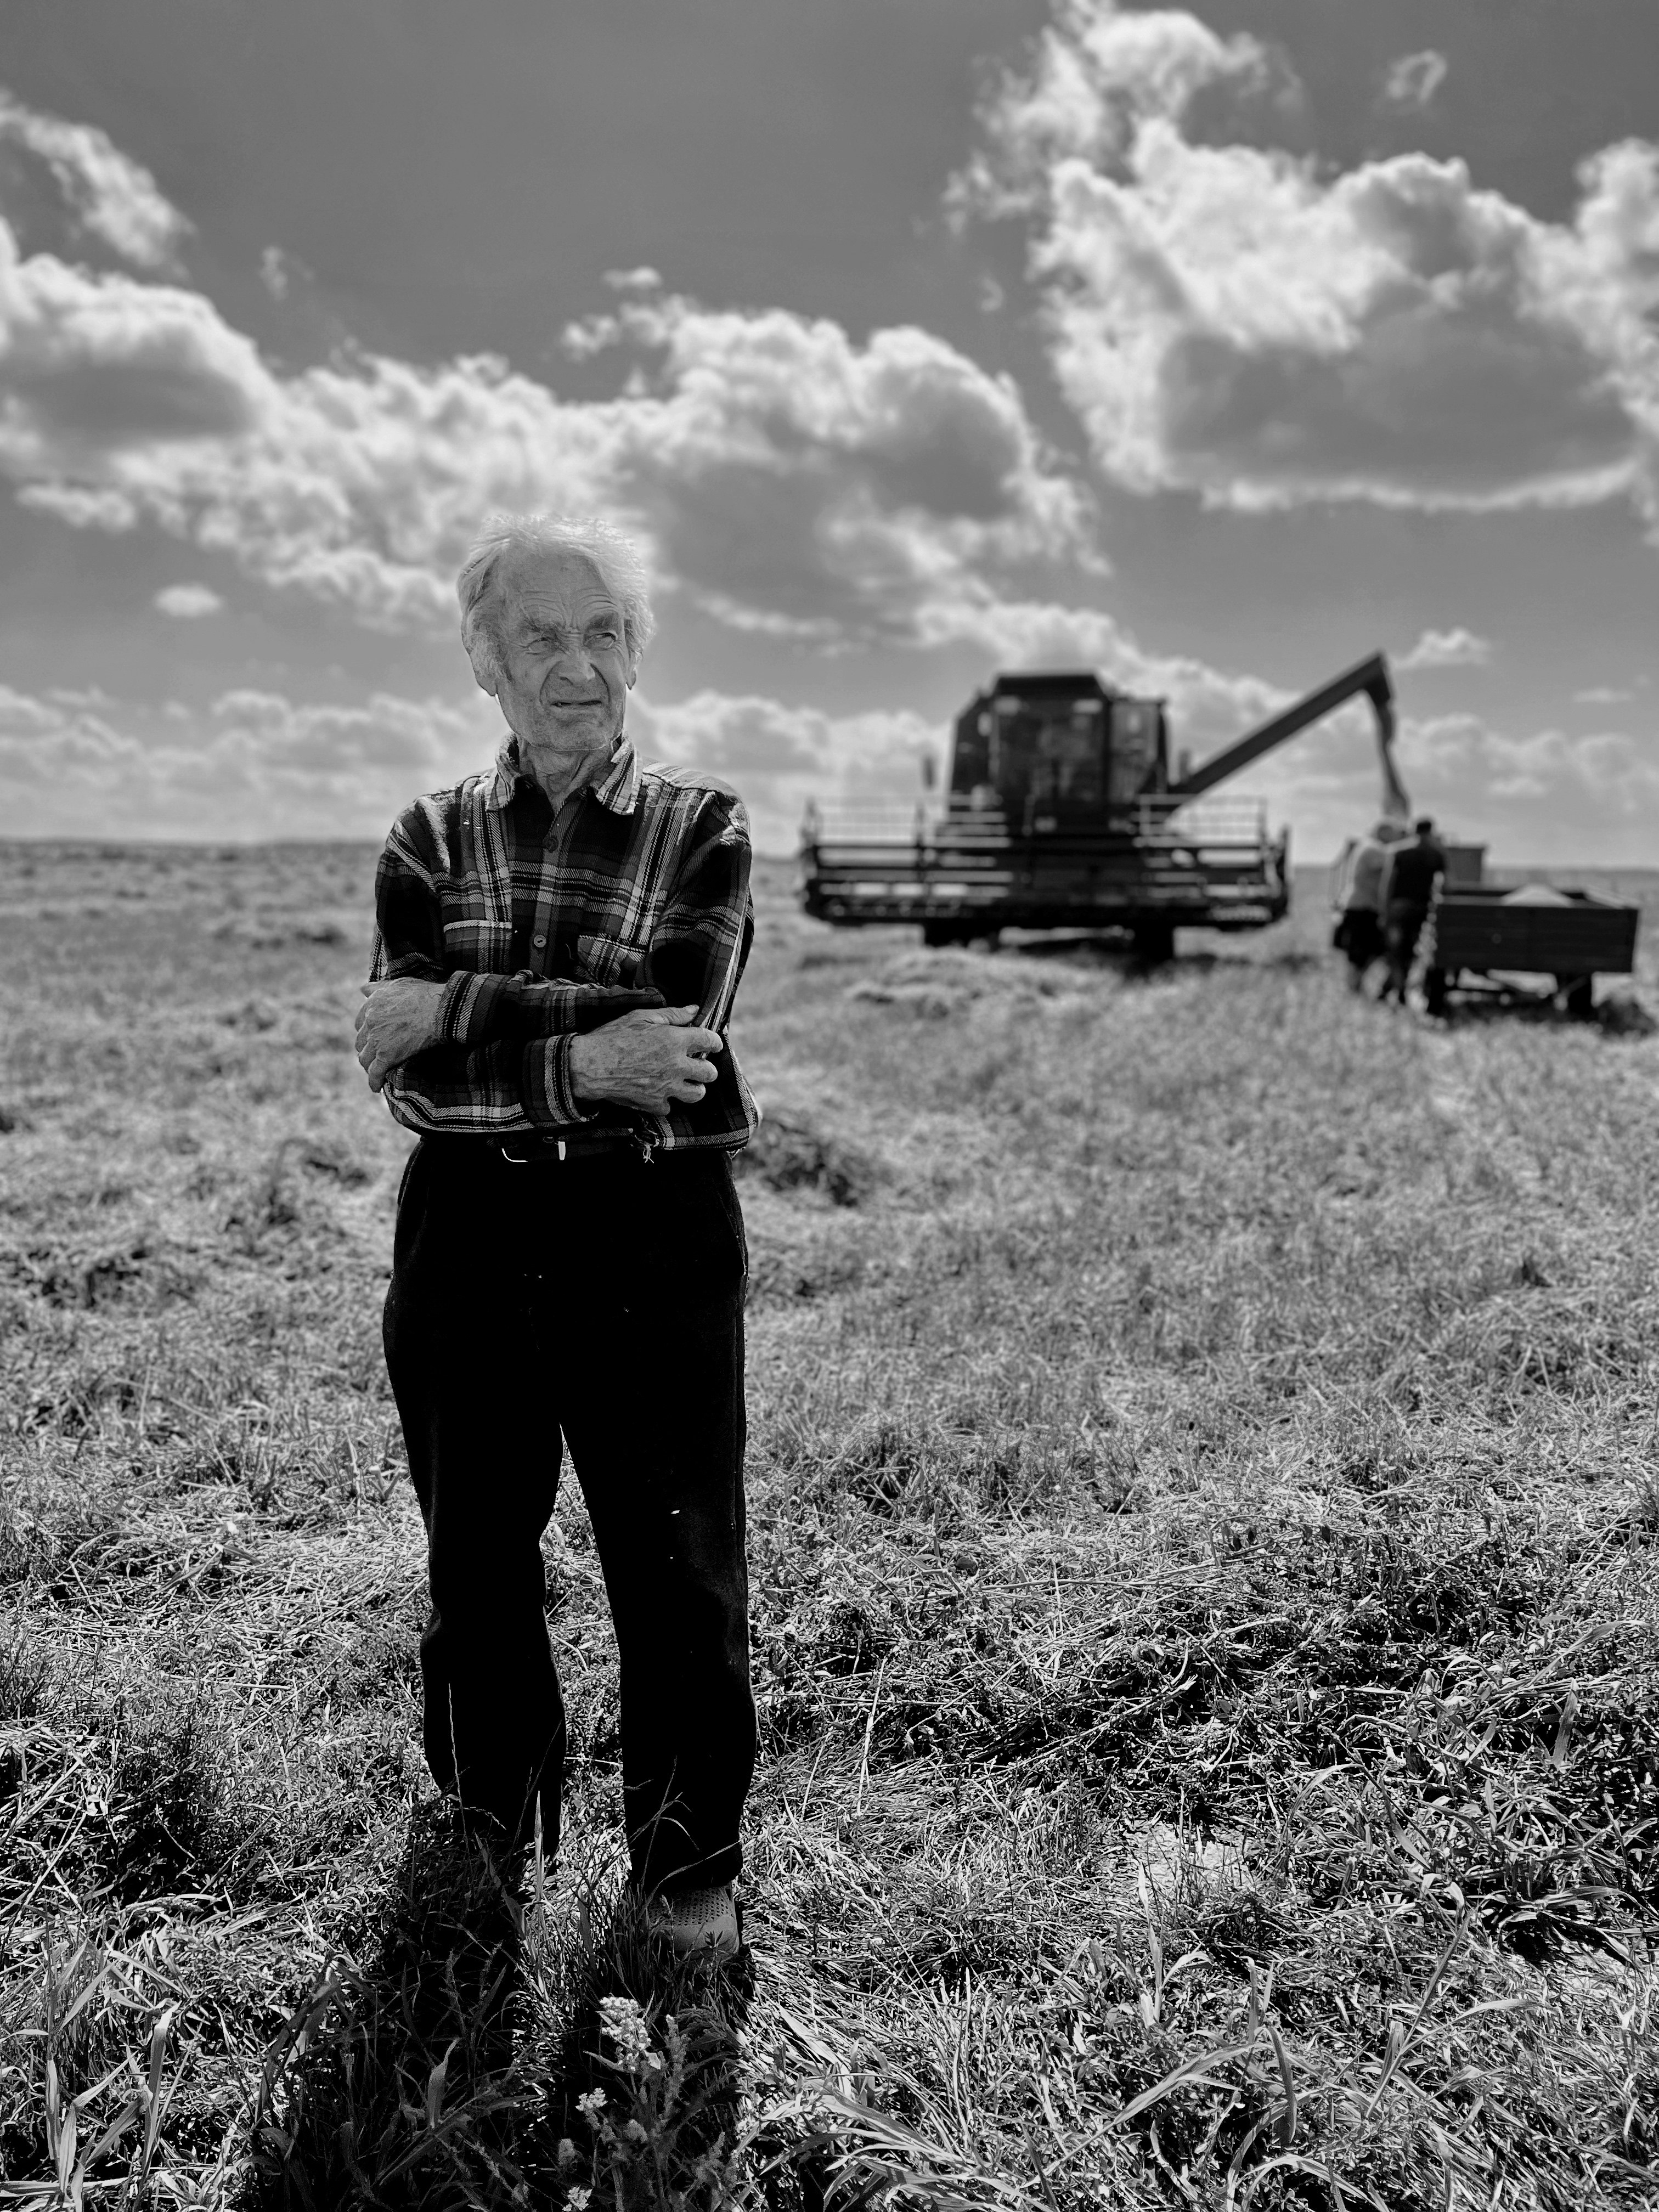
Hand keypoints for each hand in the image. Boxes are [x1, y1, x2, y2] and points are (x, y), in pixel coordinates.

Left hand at [356, 977, 445, 1091]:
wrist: (439, 1009)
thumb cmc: (424, 995)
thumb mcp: (397, 983)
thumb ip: (377, 987)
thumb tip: (362, 988)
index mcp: (372, 1004)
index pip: (360, 1022)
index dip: (366, 1031)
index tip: (372, 1037)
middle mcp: (371, 1021)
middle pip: (360, 1041)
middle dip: (366, 1049)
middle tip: (375, 1056)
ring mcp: (377, 1039)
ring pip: (364, 1058)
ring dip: (368, 1066)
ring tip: (375, 1071)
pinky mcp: (387, 1055)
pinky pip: (375, 1072)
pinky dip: (374, 1081)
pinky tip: (376, 1088)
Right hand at [567, 1005, 722, 1113]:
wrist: (588, 1065)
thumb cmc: (612, 1037)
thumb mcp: (641, 1017)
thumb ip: (672, 1015)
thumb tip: (694, 1009)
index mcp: (674, 1041)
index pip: (710, 1041)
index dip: (714, 1041)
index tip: (712, 1043)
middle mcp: (675, 1066)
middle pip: (709, 1073)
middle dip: (706, 1067)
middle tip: (697, 1063)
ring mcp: (666, 1088)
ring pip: (697, 1094)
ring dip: (694, 1087)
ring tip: (684, 1081)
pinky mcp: (654, 1104)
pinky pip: (671, 1107)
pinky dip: (667, 1100)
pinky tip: (658, 1091)